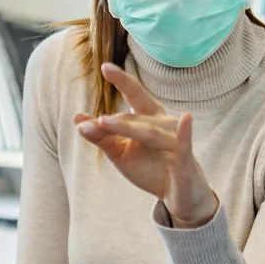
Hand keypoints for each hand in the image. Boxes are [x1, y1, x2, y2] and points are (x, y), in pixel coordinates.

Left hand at [75, 63, 218, 228]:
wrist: (177, 197)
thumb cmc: (151, 169)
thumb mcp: (120, 153)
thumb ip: (101, 136)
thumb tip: (77, 119)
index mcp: (149, 119)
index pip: (134, 96)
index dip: (122, 81)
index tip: (105, 67)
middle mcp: (163, 125)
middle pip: (137, 116)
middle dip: (118, 118)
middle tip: (97, 120)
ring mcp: (175, 141)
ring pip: (149, 132)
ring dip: (129, 128)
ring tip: (106, 123)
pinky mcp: (184, 161)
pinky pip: (184, 145)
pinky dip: (185, 132)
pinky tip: (187, 117)